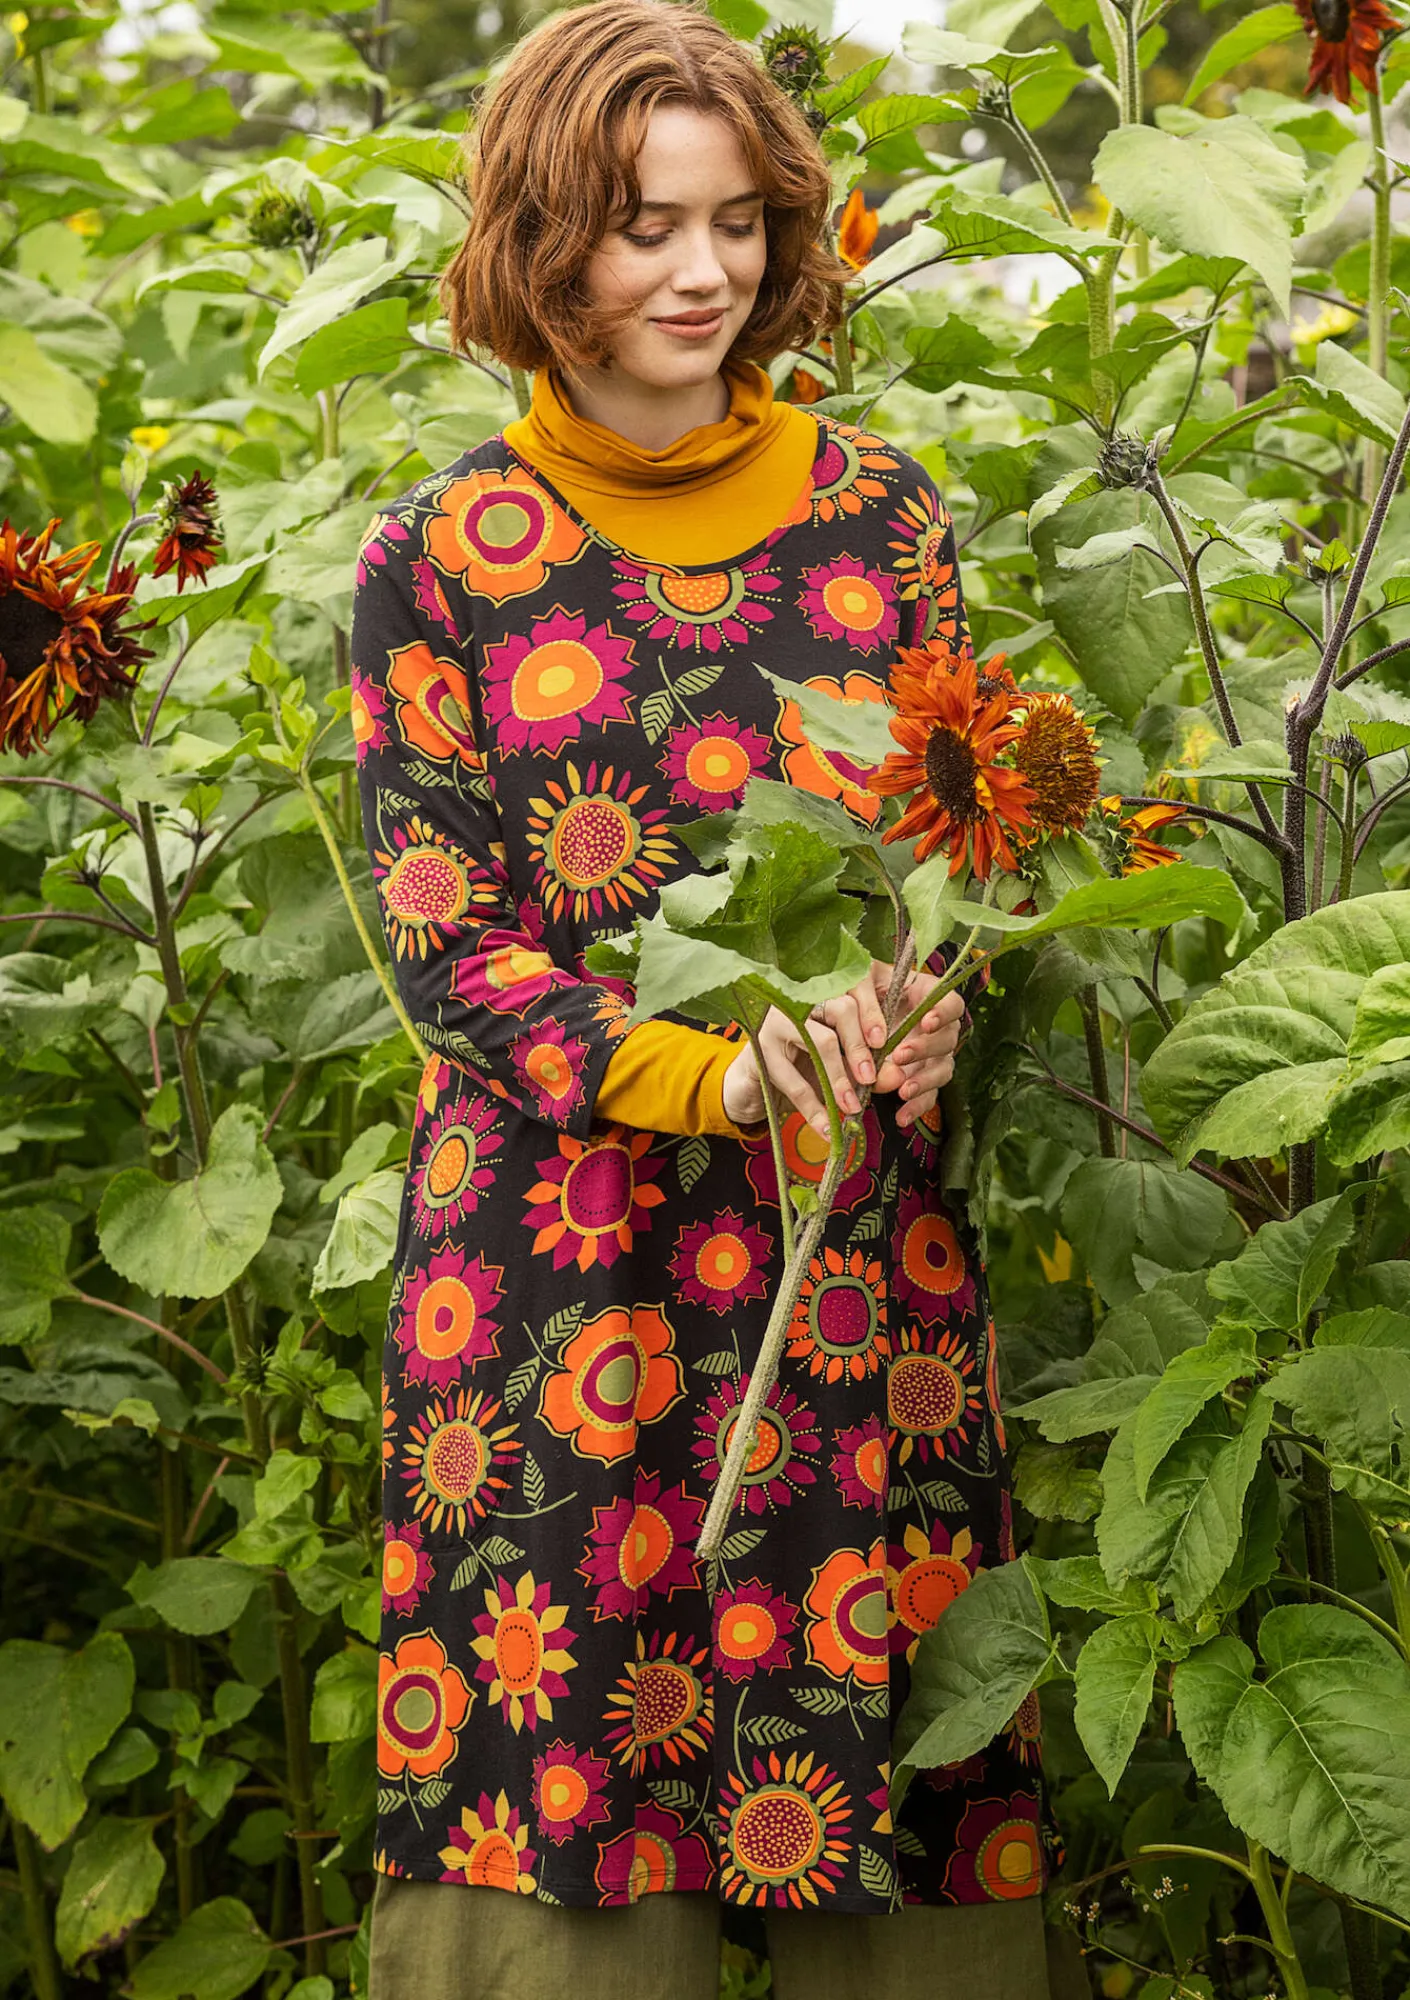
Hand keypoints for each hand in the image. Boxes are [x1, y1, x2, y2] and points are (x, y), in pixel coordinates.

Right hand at [721, 960, 965, 1136]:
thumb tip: (892, 1077)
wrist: (749, 1083)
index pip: (854, 994)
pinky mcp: (760, 1049)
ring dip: (840, 1078)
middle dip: (861, 1046)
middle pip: (841, 1010)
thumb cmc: (797, 1068)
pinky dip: (813, 1107)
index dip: (874, 1016)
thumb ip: (856, 1061)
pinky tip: (825, 1126)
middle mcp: (799, 999)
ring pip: (821, 1042)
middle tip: (871, 1079)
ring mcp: (776, 1021)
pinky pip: (793, 1079)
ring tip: (852, 1108)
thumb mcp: (830, 1060)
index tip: (885, 1042)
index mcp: (821, 994)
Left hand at [811, 959, 965, 1130]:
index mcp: (928, 995)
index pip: (951, 1003)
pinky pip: (927, 1095)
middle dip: (925, 1049)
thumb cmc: (858, 987)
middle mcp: (937, 1026)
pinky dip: (915, 1107)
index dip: (943, 1013)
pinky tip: (901, 1117)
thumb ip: (866, 1006)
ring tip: (903, 1090)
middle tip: (900, 1055)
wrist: (848, 1006)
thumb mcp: (859, 983)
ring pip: (941, 1070)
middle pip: (947, 1039)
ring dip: (924, 1081)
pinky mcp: (920, 1076)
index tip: (926, 1022)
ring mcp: (931, 1053)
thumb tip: (877, 1040)